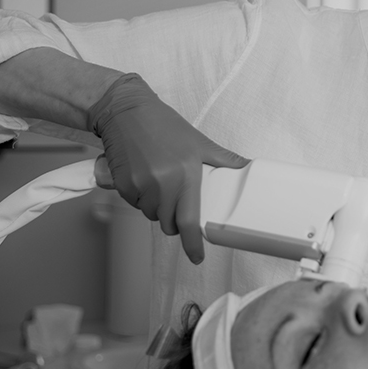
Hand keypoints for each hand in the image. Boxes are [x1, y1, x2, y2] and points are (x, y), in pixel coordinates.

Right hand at [89, 74, 248, 262]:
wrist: (126, 111)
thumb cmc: (163, 124)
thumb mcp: (198, 141)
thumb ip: (223, 159)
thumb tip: (245, 167)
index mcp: (185, 176)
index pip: (190, 221)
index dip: (193, 244)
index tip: (197, 256)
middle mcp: (162, 185)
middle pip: (168, 223)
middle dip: (174, 220)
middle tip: (177, 201)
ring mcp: (139, 186)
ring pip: (151, 214)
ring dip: (158, 208)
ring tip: (160, 182)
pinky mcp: (122, 185)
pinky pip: (135, 203)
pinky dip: (141, 198)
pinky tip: (145, 177)